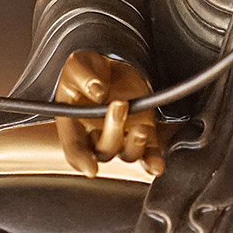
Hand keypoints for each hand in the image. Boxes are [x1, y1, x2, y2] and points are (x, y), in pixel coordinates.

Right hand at [54, 49, 164, 178]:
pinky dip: (153, 160)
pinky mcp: (142, 129)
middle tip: (119, 103)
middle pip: (104, 150)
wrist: (108, 67)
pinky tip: (158, 166)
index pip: (75, 148)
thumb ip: (83, 77)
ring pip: (127, 154)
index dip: (81, 160)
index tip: (91, 169)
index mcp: (74, 124)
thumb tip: (97, 92)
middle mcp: (96, 135)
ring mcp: (121, 135)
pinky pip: (149, 151)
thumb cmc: (86, 71)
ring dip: (134, 146)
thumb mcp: (78, 64)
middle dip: (113, 130)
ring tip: (140, 128)